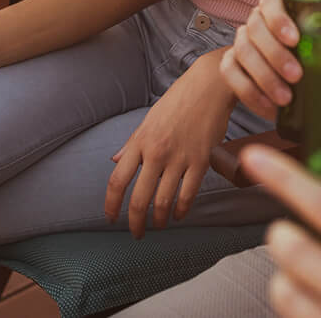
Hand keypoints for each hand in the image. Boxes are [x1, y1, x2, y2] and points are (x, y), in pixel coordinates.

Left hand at [104, 53, 234, 238]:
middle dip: (135, 223)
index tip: (111, 218)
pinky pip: (188, 194)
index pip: (118, 180)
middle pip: (139, 199)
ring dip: (160, 220)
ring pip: (164, 201)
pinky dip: (182, 210)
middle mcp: (157, 152)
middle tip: (136, 233)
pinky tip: (179, 215)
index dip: (111, 204)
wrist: (209, 87)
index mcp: (140, 141)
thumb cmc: (178, 101)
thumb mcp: (148, 120)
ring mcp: (180, 158)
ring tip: (159, 226)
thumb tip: (115, 161)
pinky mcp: (201, 161)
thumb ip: (132, 144)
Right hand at [219, 0, 320, 118]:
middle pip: (254, 28)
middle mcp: (257, 22)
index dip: (278, 19)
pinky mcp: (232, 66)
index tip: (295, 39)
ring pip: (241, 52)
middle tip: (296, 76)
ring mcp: (243, 43)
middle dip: (274, 54)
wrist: (307, 82)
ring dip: (263, 76)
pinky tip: (268, 107)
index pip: (270, 2)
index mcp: (282, 8)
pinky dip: (248, 92)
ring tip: (285, 98)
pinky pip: (230, 75)